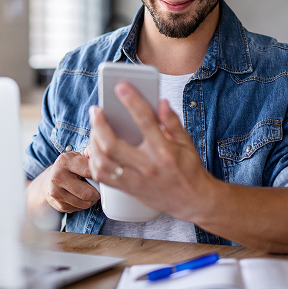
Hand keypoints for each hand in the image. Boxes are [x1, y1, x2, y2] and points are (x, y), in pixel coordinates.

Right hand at [28, 151, 99, 213]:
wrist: (47, 181)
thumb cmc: (68, 168)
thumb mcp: (76, 157)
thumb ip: (90, 155)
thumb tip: (105, 156)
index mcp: (64, 161)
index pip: (88, 171)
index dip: (99, 176)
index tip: (102, 177)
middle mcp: (57, 176)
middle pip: (87, 192)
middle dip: (96, 193)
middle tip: (97, 189)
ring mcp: (56, 191)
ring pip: (84, 203)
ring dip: (91, 200)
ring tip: (90, 194)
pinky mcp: (58, 204)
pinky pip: (78, 209)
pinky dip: (83, 205)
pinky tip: (80, 198)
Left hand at [87, 82, 216, 221]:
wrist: (194, 202)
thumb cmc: (190, 170)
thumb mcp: (187, 143)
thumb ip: (172, 122)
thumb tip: (161, 102)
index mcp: (165, 152)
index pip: (145, 121)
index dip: (132, 101)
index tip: (121, 86)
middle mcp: (148, 166)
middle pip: (113, 145)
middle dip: (99, 124)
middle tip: (96, 110)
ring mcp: (136, 180)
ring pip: (103, 162)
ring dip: (93, 142)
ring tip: (94, 128)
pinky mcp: (129, 189)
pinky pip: (103, 177)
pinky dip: (94, 161)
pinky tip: (95, 149)